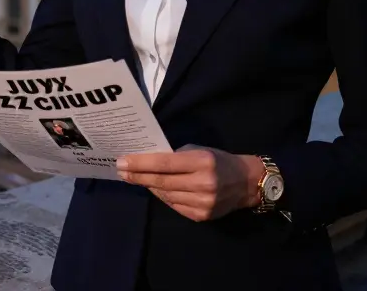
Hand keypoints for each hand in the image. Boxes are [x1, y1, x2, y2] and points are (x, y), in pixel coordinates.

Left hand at [116, 144, 262, 221]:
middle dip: (137, 176)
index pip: (164, 164)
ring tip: (135, 178)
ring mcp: (202, 203)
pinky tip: (155, 188)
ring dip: (148, 186)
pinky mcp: (201, 216)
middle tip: (121, 171)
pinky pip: (174, 205)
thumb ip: (177, 157)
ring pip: (165, 195)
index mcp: (202, 162)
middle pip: (161, 181)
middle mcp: (202, 184)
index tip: (122, 162)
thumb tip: (148, 162)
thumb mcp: (200, 150)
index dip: (141, 164)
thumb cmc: (219, 161)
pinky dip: (163, 196)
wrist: (246, 183)